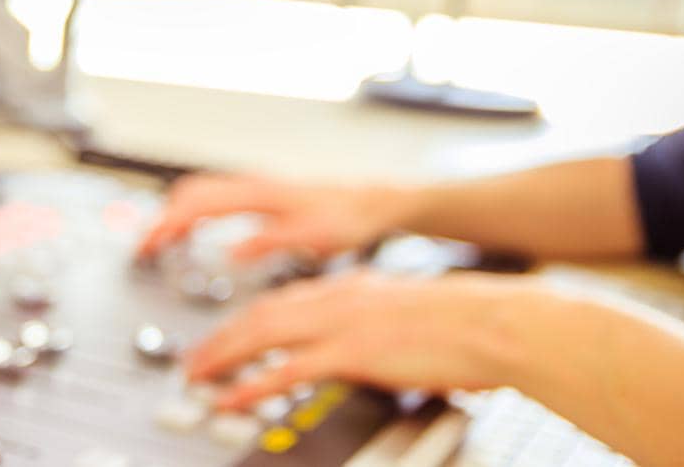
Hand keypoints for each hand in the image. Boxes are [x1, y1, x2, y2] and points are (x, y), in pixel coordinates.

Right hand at [137, 173, 414, 262]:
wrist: (374, 201)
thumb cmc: (350, 216)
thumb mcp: (314, 237)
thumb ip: (270, 242)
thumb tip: (229, 252)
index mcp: (258, 194)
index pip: (196, 202)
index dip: (166, 224)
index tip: (148, 247)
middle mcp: (251, 185)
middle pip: (189, 192)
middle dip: (161, 219)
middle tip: (144, 250)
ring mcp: (254, 187)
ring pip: (199, 192)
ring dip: (174, 216)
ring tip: (159, 244)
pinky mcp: (259, 195)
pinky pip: (213, 198)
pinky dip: (192, 214)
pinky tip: (193, 234)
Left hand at [186, 270, 532, 409]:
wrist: (490, 321)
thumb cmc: (461, 324)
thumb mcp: (405, 316)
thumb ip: (374, 327)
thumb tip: (360, 349)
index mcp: (349, 289)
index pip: (281, 302)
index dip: (245, 320)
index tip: (223, 337)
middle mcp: (336, 299)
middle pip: (259, 315)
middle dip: (220, 338)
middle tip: (194, 361)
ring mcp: (341, 323)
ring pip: (263, 335)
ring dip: (224, 355)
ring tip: (198, 377)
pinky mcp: (351, 351)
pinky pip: (288, 369)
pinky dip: (254, 382)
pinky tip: (233, 395)